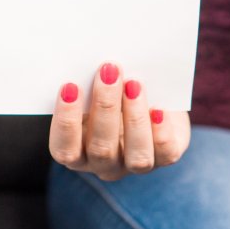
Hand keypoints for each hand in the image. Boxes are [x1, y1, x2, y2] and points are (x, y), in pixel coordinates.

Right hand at [49, 63, 190, 180]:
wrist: (146, 97)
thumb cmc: (108, 93)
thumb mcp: (89, 91)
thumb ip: (83, 84)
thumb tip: (86, 63)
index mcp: (76, 152)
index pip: (64, 149)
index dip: (66, 121)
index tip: (70, 86)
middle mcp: (103, 165)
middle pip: (102, 149)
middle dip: (105, 107)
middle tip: (108, 72)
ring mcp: (133, 165)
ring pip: (136, 157)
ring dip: (134, 118)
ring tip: (133, 84)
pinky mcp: (164, 157)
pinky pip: (165, 153)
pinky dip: (162, 131)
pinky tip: (159, 107)